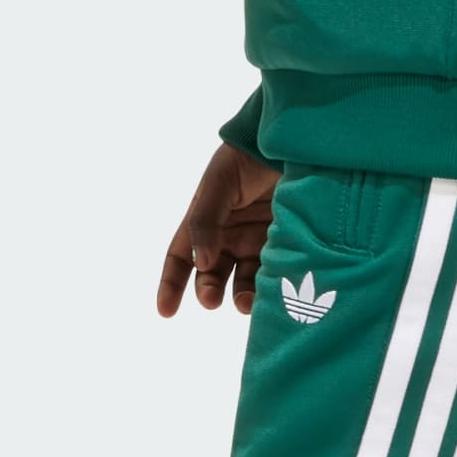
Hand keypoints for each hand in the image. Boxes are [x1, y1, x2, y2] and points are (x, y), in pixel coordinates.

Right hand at [156, 142, 282, 317]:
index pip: (180, 258)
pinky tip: (269, 294)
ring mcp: (255, 245)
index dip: (171, 284)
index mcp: (203, 222)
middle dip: (208, 291)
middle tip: (212, 300)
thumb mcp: (219, 184)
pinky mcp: (284, 248)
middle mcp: (227, 238)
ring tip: (247, 303)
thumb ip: (206, 221)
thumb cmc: (247, 158)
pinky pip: (272, 275)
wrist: (290, 146)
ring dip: (242, 296)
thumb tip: (198, 263)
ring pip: (243, 282)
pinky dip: (269, 288)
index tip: (166, 311)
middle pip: (210, 276)